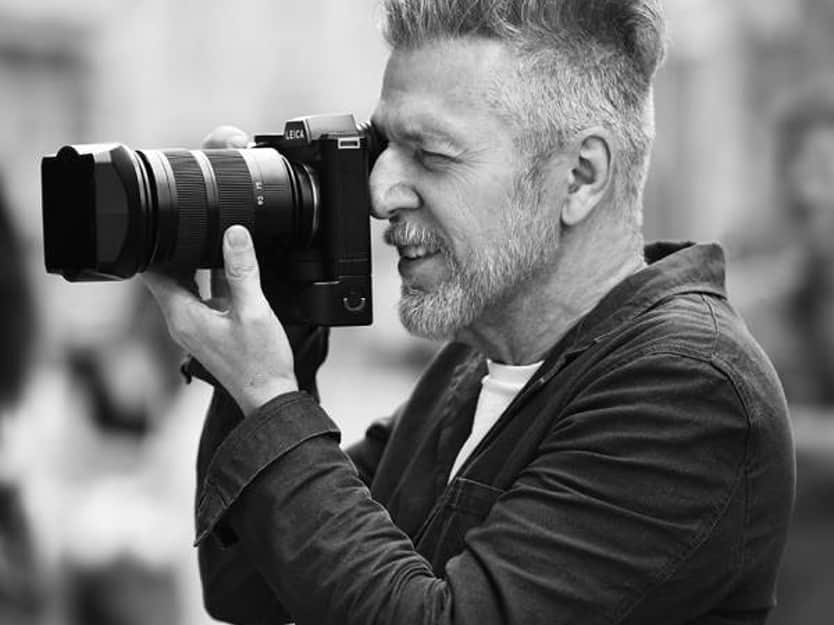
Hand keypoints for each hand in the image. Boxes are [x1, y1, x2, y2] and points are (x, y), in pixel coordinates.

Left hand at [143, 225, 297, 416]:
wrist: (269, 396)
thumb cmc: (259, 364)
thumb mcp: (253, 310)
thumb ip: (242, 270)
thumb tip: (234, 234)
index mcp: (183, 316)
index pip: (153, 273)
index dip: (159, 247)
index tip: (174, 226)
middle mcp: (182, 322)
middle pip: (168, 276)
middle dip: (179, 251)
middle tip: (198, 228)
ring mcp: (195, 328)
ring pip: (187, 286)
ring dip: (197, 265)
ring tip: (216, 243)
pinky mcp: (210, 331)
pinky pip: (204, 298)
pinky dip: (212, 281)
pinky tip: (232, 271)